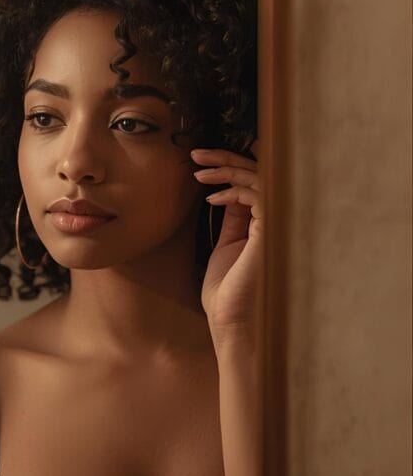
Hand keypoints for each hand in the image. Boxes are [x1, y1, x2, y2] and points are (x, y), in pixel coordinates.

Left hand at [192, 145, 262, 340]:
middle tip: (197, 154)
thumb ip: (234, 217)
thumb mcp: (228, 244)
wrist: (232, 321)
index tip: (200, 162)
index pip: (256, 183)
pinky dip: (234, 191)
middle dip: (227, 158)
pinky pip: (259, 197)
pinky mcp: (273, 233)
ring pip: (261, 179)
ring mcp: (278, 226)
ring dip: (227, 169)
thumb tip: (227, 191)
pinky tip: (212, 199)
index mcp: (266, 224)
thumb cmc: (228, 290)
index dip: (231, 167)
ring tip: (199, 171)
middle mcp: (277, 222)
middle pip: (261, 174)